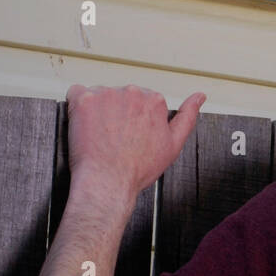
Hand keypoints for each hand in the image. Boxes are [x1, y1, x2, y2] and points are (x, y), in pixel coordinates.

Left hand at [65, 84, 204, 204]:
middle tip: (113, 137)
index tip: (129, 134)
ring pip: (99, 95)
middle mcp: (132, 92)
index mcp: (154, 100)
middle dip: (116, 112)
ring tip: (99, 135)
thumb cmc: (137, 169)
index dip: (133, 119)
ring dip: (97, 110)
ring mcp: (107, 95)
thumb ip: (188, 116)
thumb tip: (199, 96)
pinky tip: (83, 124)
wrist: (108, 182)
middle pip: (120, 96)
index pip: (140, 100)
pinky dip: (77, 106)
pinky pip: (76, 93)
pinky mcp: (84, 101)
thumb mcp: (173, 144)